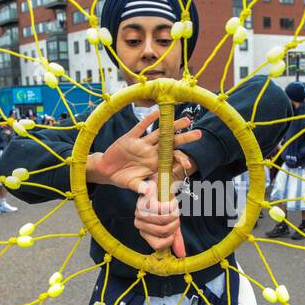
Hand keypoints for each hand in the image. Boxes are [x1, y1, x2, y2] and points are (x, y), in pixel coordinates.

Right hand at [87, 108, 201, 192]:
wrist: (105, 171)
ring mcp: (141, 144)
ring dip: (172, 126)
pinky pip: (141, 126)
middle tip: (199, 133)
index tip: (189, 164)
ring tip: (186, 120)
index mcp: (154, 164)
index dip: (180, 160)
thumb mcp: (131, 184)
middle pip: (171, 143)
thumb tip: (147, 193)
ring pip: (160, 133)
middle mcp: (151, 152)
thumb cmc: (122, 178)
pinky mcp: (130, 138)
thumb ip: (140, 187)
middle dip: (184, 139)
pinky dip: (150, 119)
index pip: (170, 159)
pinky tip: (160, 111)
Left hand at [133, 179, 184, 256]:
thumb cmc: (166, 206)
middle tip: (175, 216)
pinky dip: (171, 205)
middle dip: (174, 224)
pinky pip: (162, 208)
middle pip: (163, 232)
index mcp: (144, 232)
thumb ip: (175, 240)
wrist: (163, 186)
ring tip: (173, 208)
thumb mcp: (171, 225)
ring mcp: (140, 211)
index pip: (158, 245)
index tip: (173, 231)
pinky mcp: (144, 200)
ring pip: (163, 220)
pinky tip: (170, 202)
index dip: (170, 239)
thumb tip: (182, 255)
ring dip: (173, 214)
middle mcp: (139, 223)